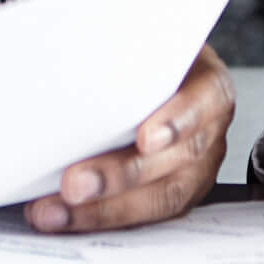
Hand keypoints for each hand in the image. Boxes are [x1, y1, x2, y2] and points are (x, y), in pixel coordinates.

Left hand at [26, 46, 233, 232]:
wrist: (159, 78)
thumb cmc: (146, 60)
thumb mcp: (145, 45)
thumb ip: (122, 51)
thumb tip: (70, 47)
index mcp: (208, 86)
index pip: (205, 99)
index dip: (178, 120)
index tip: (145, 138)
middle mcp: (208, 131)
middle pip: (175, 159)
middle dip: (120, 176)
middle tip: (74, 185)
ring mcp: (195, 169)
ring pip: (158, 196)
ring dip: (102, 209)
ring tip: (55, 212)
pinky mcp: (171, 195)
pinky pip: (141, 216)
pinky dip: (98, 218)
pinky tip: (62, 218)